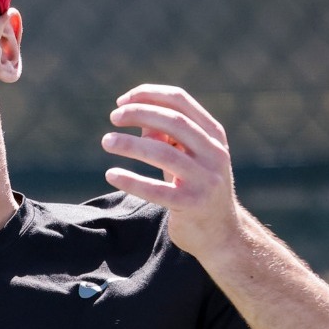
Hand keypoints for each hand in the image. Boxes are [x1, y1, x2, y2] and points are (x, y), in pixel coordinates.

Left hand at [101, 84, 242, 260]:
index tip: (122, 100)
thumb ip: (166, 135)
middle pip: (174, 121)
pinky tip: (111, 174)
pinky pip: (156, 190)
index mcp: (213, 135)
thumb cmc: (196, 188)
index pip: (180, 101)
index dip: (149, 95)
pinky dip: (131, 180)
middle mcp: (214, 153)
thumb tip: (137, 116)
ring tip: (106, 141)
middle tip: (113, 117)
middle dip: (139, 113)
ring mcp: (205, 179)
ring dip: (130, 144)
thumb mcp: (188, 157)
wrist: (221, 233)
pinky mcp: (192, 204)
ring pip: (163, 152)